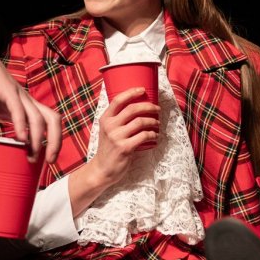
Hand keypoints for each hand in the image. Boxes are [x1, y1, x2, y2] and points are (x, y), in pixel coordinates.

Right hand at [0, 23, 60, 162]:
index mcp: (26, 109)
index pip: (48, 126)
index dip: (52, 143)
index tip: (46, 162)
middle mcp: (27, 102)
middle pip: (53, 120)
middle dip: (55, 142)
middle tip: (49, 162)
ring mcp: (19, 96)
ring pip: (39, 118)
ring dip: (38, 139)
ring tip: (32, 156)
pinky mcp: (7, 90)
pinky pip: (19, 109)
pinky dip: (22, 125)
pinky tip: (20, 139)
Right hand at [67, 88, 159, 214]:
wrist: (102, 169)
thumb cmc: (108, 148)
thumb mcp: (107, 130)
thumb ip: (117, 119)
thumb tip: (136, 106)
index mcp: (105, 119)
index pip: (118, 100)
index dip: (131, 92)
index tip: (143, 90)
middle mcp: (110, 126)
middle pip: (133, 109)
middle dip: (149, 106)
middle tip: (157, 109)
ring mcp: (117, 137)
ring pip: (141, 122)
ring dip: (153, 121)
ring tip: (157, 123)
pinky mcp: (125, 148)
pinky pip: (144, 136)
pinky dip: (153, 134)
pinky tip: (155, 136)